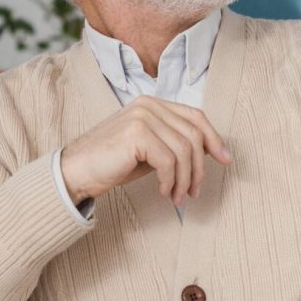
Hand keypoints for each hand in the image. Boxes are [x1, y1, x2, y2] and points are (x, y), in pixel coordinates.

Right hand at [60, 96, 231, 208]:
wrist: (75, 172)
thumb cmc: (111, 163)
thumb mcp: (149, 151)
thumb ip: (173, 144)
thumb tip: (209, 152)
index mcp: (153, 103)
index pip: (195, 116)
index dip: (214, 138)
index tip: (225, 159)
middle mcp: (149, 104)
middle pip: (193, 135)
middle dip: (199, 167)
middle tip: (194, 192)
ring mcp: (142, 116)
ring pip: (184, 150)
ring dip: (184, 180)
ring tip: (177, 197)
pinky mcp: (136, 132)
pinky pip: (169, 161)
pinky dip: (170, 181)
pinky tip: (163, 192)